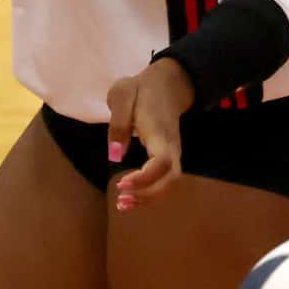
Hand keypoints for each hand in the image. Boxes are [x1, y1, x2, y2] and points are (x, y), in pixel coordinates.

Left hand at [106, 58, 195, 207]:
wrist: (169, 84)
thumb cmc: (142, 89)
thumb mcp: (123, 96)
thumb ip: (119, 124)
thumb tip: (115, 156)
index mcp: (160, 132)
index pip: (162, 162)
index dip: (145, 177)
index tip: (121, 183)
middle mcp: (172, 146)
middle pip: (170, 179)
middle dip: (148, 195)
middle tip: (120, 201)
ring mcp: (173, 152)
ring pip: (169, 182)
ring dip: (149, 197)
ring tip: (123, 204)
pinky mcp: (169, 156)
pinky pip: (164, 179)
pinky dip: (150, 191)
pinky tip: (131, 196)